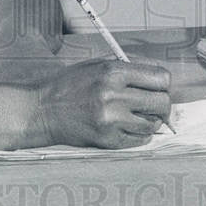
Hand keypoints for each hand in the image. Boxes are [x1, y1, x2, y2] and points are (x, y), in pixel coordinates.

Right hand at [35, 59, 170, 148]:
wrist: (42, 110)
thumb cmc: (70, 85)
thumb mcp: (97, 64)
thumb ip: (129, 67)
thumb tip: (159, 78)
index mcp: (113, 72)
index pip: (160, 77)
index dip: (163, 83)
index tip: (158, 86)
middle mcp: (114, 96)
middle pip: (162, 102)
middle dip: (162, 104)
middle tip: (154, 104)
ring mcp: (111, 120)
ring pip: (153, 124)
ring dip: (150, 120)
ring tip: (137, 115)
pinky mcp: (107, 140)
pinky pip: (139, 140)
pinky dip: (139, 134)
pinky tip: (127, 126)